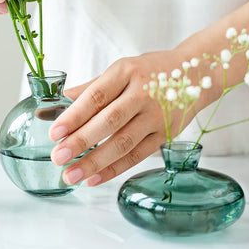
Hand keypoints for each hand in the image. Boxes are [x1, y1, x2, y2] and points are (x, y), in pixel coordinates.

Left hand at [48, 52, 200, 185]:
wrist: (194, 73)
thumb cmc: (148, 71)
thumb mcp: (119, 70)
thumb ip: (89, 89)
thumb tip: (55, 105)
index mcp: (126, 72)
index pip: (97, 96)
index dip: (74, 115)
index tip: (54, 132)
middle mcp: (143, 93)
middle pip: (109, 121)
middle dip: (81, 142)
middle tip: (58, 158)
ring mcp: (156, 115)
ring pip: (123, 143)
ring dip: (94, 162)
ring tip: (71, 175)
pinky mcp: (165, 134)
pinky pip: (137, 155)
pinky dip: (114, 169)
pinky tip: (94, 178)